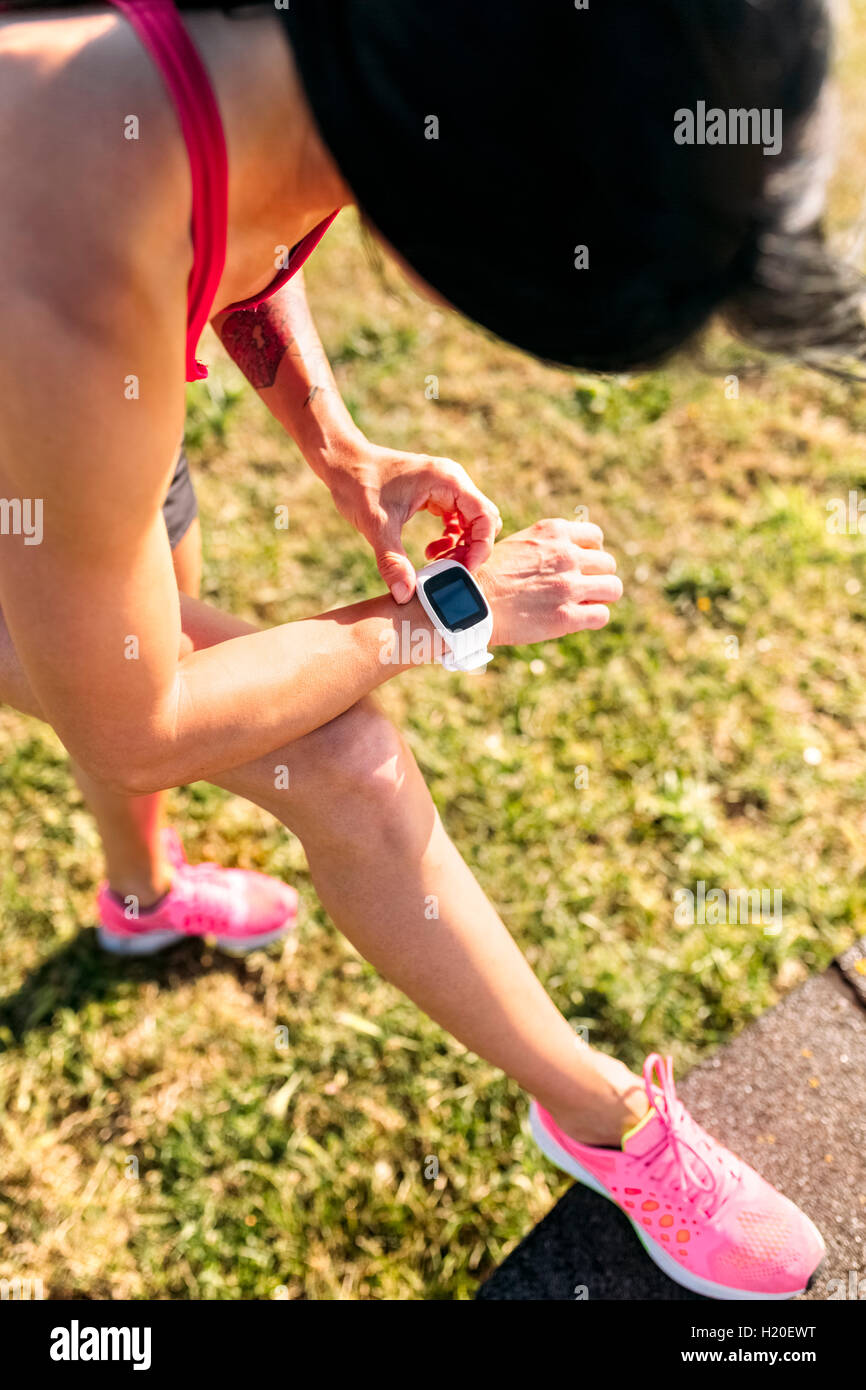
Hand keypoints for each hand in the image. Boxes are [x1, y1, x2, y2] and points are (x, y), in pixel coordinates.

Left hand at [324, 440, 501, 601]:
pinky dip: (450, 541)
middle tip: (449, 570)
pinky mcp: (436, 496)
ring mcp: (446, 488)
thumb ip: (392, 560)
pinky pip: (457, 522)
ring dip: (461, 547)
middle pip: (484, 521)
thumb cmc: (359, 484)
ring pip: (472, 523)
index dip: (481, 546)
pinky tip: (430, 552)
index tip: (464, 569)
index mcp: (447, 480)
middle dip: (472, 549)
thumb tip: (404, 595)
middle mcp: (453, 481)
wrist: (343, 463)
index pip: (485, 516)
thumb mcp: (376, 525)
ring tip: (438, 564)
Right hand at [476, 518, 622, 646]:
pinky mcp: (567, 616)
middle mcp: (566, 555)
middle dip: (596, 576)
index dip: (590, 552)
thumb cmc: (483, 575)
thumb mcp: (517, 544)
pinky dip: (592, 619)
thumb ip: (546, 546)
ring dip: (600, 597)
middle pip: (607, 563)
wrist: (466, 601)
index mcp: (553, 532)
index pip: (595, 536)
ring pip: (613, 588)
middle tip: (580, 589)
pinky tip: (575, 620)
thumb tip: (568, 555)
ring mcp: (569, 585)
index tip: (580, 565)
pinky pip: (602, 616)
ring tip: (582, 605)